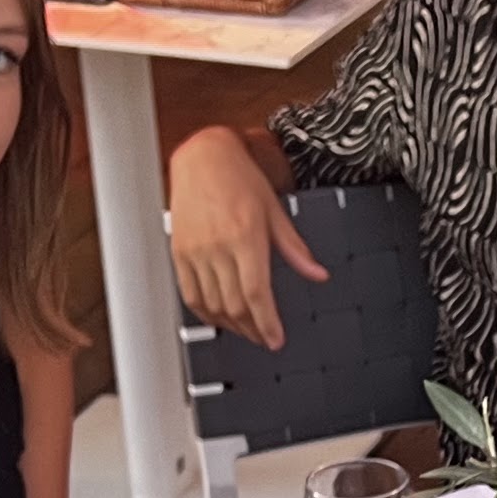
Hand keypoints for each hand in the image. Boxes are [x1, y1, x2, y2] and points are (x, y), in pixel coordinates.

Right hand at [165, 128, 318, 350]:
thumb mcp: (275, 211)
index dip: (267, 323)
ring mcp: (195, 251)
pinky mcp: (179, 252)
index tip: (275, 340)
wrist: (203, 157)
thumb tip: (317, 273)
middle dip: (252, 329)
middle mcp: (218, 247)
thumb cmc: (239, 178)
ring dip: (230, 325)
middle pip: (235, 305)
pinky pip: (190, 294)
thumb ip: (295, 248)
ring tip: (246, 330)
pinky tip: (218, 317)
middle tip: (264, 337)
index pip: (257, 294)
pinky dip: (205, 312)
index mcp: (245, 237)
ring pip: (212, 304)